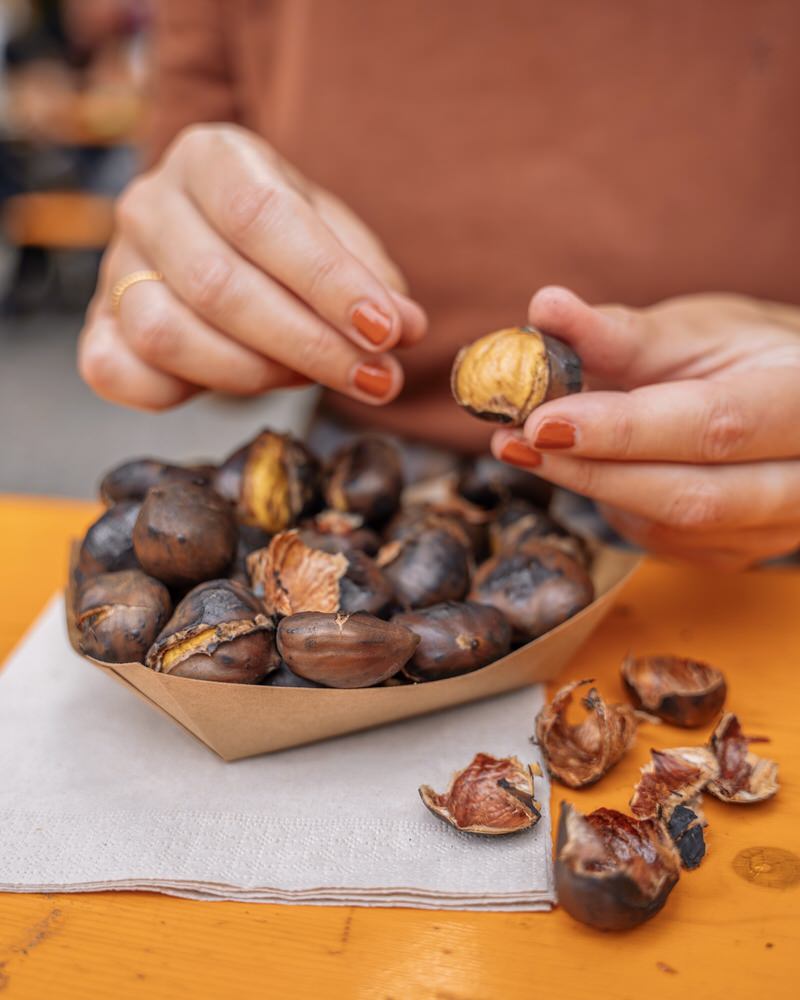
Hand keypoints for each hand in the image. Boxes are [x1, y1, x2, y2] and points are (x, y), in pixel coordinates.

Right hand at [78, 124, 425, 409]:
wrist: (214, 237)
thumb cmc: (282, 238)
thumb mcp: (333, 235)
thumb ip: (369, 279)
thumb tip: (406, 328)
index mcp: (210, 157)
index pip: (263, 218)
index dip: (328, 282)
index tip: (386, 330)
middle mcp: (149, 204)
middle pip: (219, 285)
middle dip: (309, 345)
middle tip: (376, 378)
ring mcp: (113, 268)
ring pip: (168, 334)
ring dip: (256, 374)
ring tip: (312, 377)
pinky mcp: (97, 328)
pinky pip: (119, 374)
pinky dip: (178, 392)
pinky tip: (236, 386)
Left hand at [492, 289, 799, 569]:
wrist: (791, 404)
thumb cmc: (747, 355)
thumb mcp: (697, 330)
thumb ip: (621, 330)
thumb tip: (547, 308)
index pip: (713, 425)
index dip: (623, 430)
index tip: (542, 419)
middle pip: (691, 496)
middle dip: (592, 470)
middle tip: (514, 441)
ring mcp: (774, 528)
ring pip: (670, 526)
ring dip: (588, 487)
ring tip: (526, 446)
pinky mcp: (735, 551)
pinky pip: (661, 540)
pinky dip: (610, 501)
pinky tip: (584, 466)